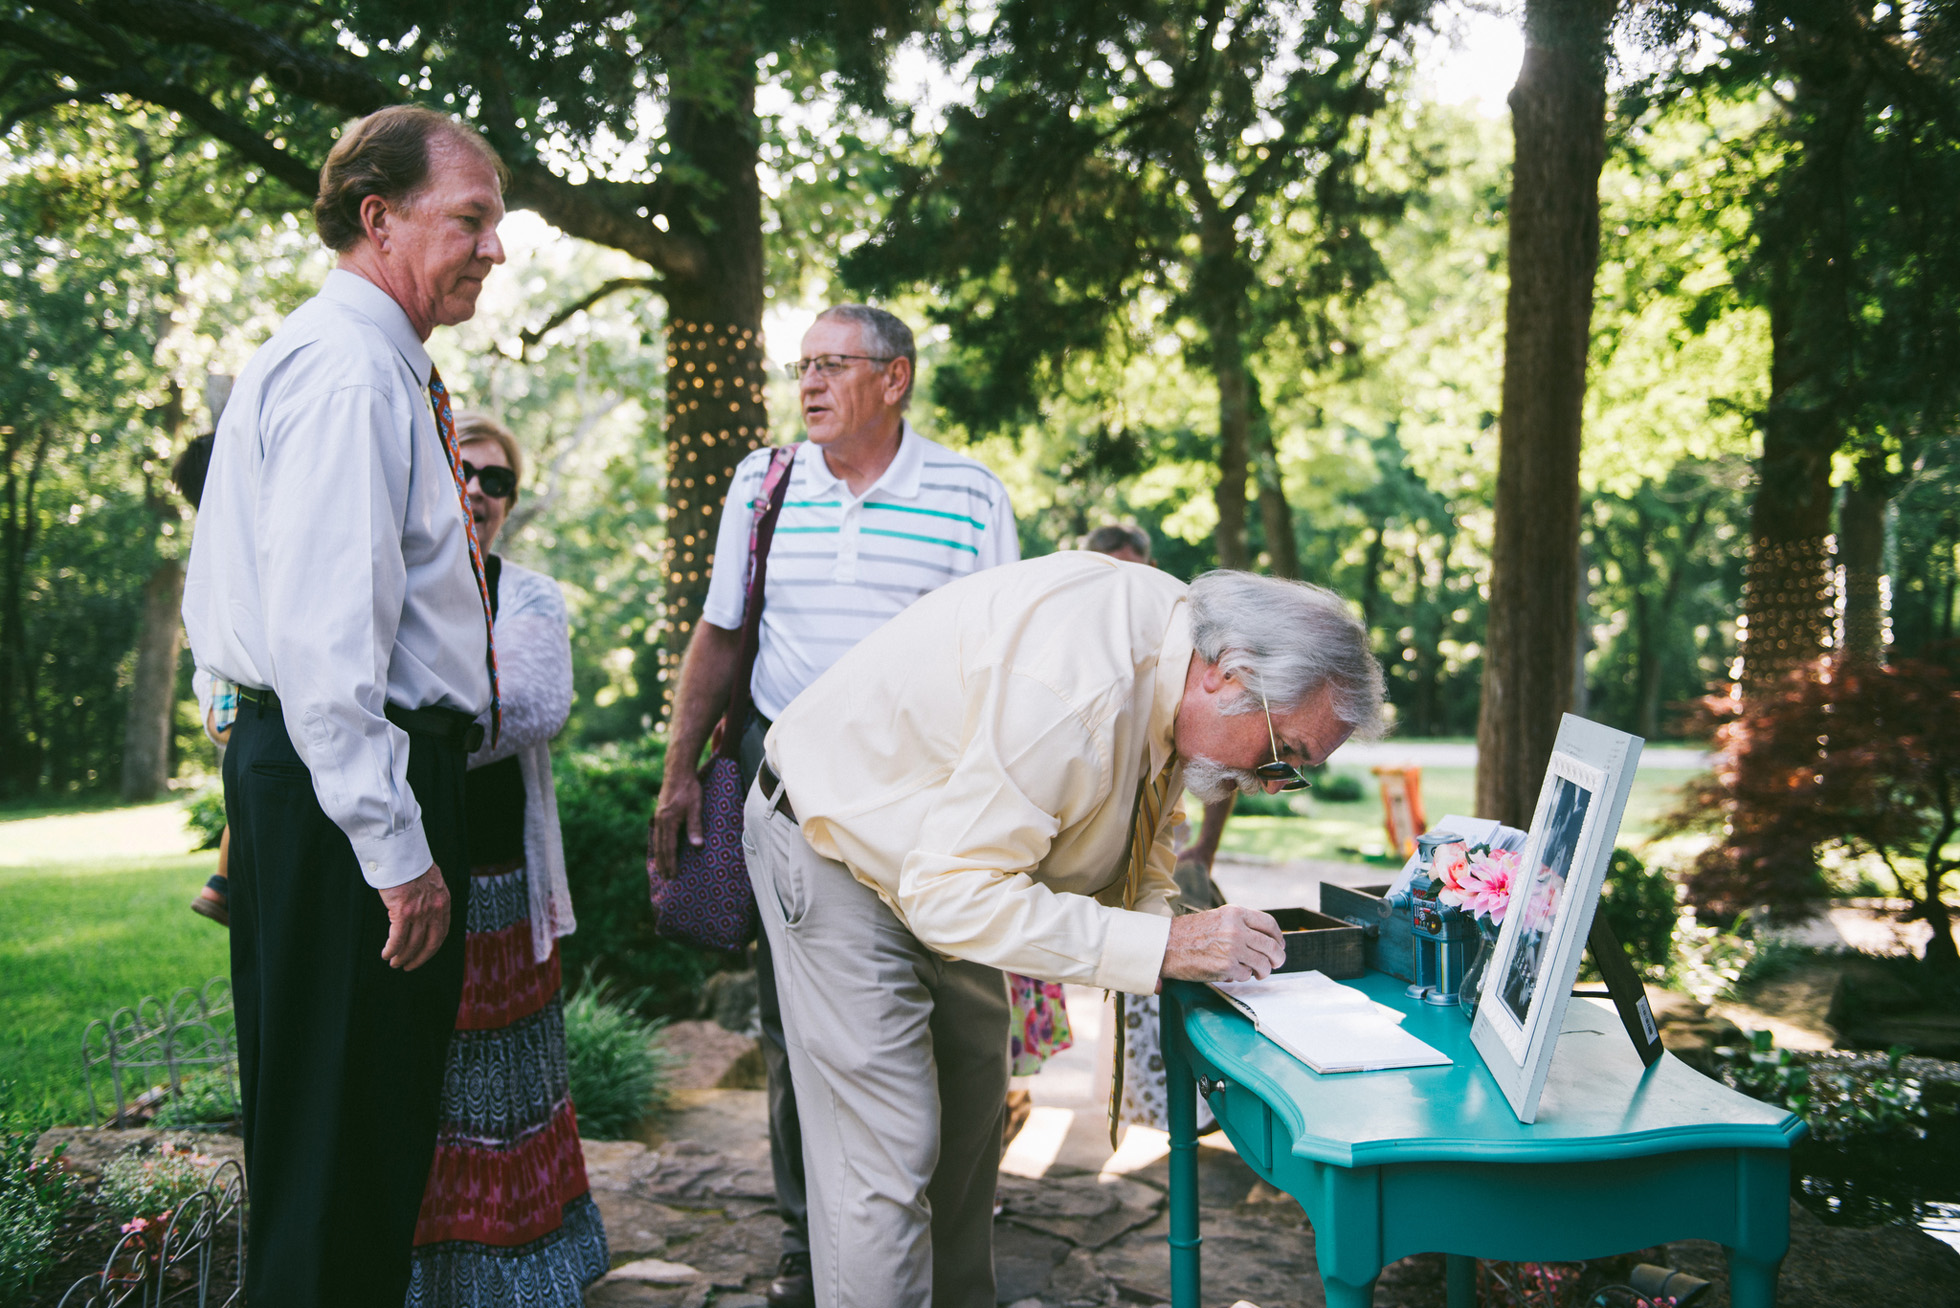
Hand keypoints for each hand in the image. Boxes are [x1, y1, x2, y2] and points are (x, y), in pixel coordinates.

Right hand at [378, 864, 450, 970]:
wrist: (402, 854)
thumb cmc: (411, 865)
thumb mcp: (431, 882)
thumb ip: (430, 898)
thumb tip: (421, 912)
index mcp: (444, 902)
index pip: (441, 932)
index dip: (431, 948)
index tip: (423, 955)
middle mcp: (435, 909)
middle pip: (429, 943)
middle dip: (418, 958)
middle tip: (407, 966)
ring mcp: (420, 912)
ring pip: (412, 943)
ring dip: (402, 956)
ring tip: (393, 962)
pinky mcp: (403, 912)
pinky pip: (397, 938)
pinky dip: (391, 949)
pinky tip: (386, 954)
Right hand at [651, 764, 704, 879]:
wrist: (678, 771)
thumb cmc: (690, 788)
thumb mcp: (696, 807)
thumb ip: (695, 827)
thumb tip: (697, 846)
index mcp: (669, 821)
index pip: (670, 847)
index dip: (671, 862)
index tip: (673, 875)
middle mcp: (660, 821)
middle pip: (661, 847)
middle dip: (664, 864)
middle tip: (666, 879)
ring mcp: (658, 817)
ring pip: (657, 842)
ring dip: (660, 857)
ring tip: (661, 869)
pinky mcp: (660, 813)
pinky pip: (657, 834)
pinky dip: (658, 846)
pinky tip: (659, 850)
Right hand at [1160, 905, 1286, 982]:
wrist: (1166, 945)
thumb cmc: (1190, 933)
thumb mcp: (1218, 917)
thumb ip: (1240, 924)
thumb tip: (1264, 939)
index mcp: (1235, 913)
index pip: (1269, 924)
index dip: (1278, 937)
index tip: (1279, 945)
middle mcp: (1237, 929)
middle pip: (1272, 946)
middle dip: (1277, 958)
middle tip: (1275, 963)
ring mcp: (1233, 948)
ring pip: (1263, 964)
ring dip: (1262, 971)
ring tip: (1256, 973)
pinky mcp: (1227, 967)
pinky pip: (1246, 975)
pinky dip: (1242, 977)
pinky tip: (1232, 973)